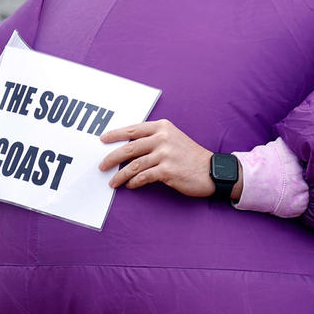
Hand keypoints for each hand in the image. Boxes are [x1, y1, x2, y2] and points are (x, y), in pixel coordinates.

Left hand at [100, 119, 229, 197]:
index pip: (133, 129)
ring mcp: (165, 154)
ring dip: (120, 175)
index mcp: (162, 127)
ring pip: (134, 165)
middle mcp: (163, 138)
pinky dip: (133, 182)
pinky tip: (129, 185)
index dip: (115, 134)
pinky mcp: (168, 171)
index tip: (102, 139)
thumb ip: (152, 138)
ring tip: (113, 182)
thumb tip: (126, 147)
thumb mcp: (172, 138)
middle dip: (111, 158)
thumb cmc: (189, 155)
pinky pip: (143, 177)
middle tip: (101, 166)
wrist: (212, 170)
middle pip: (129, 148)